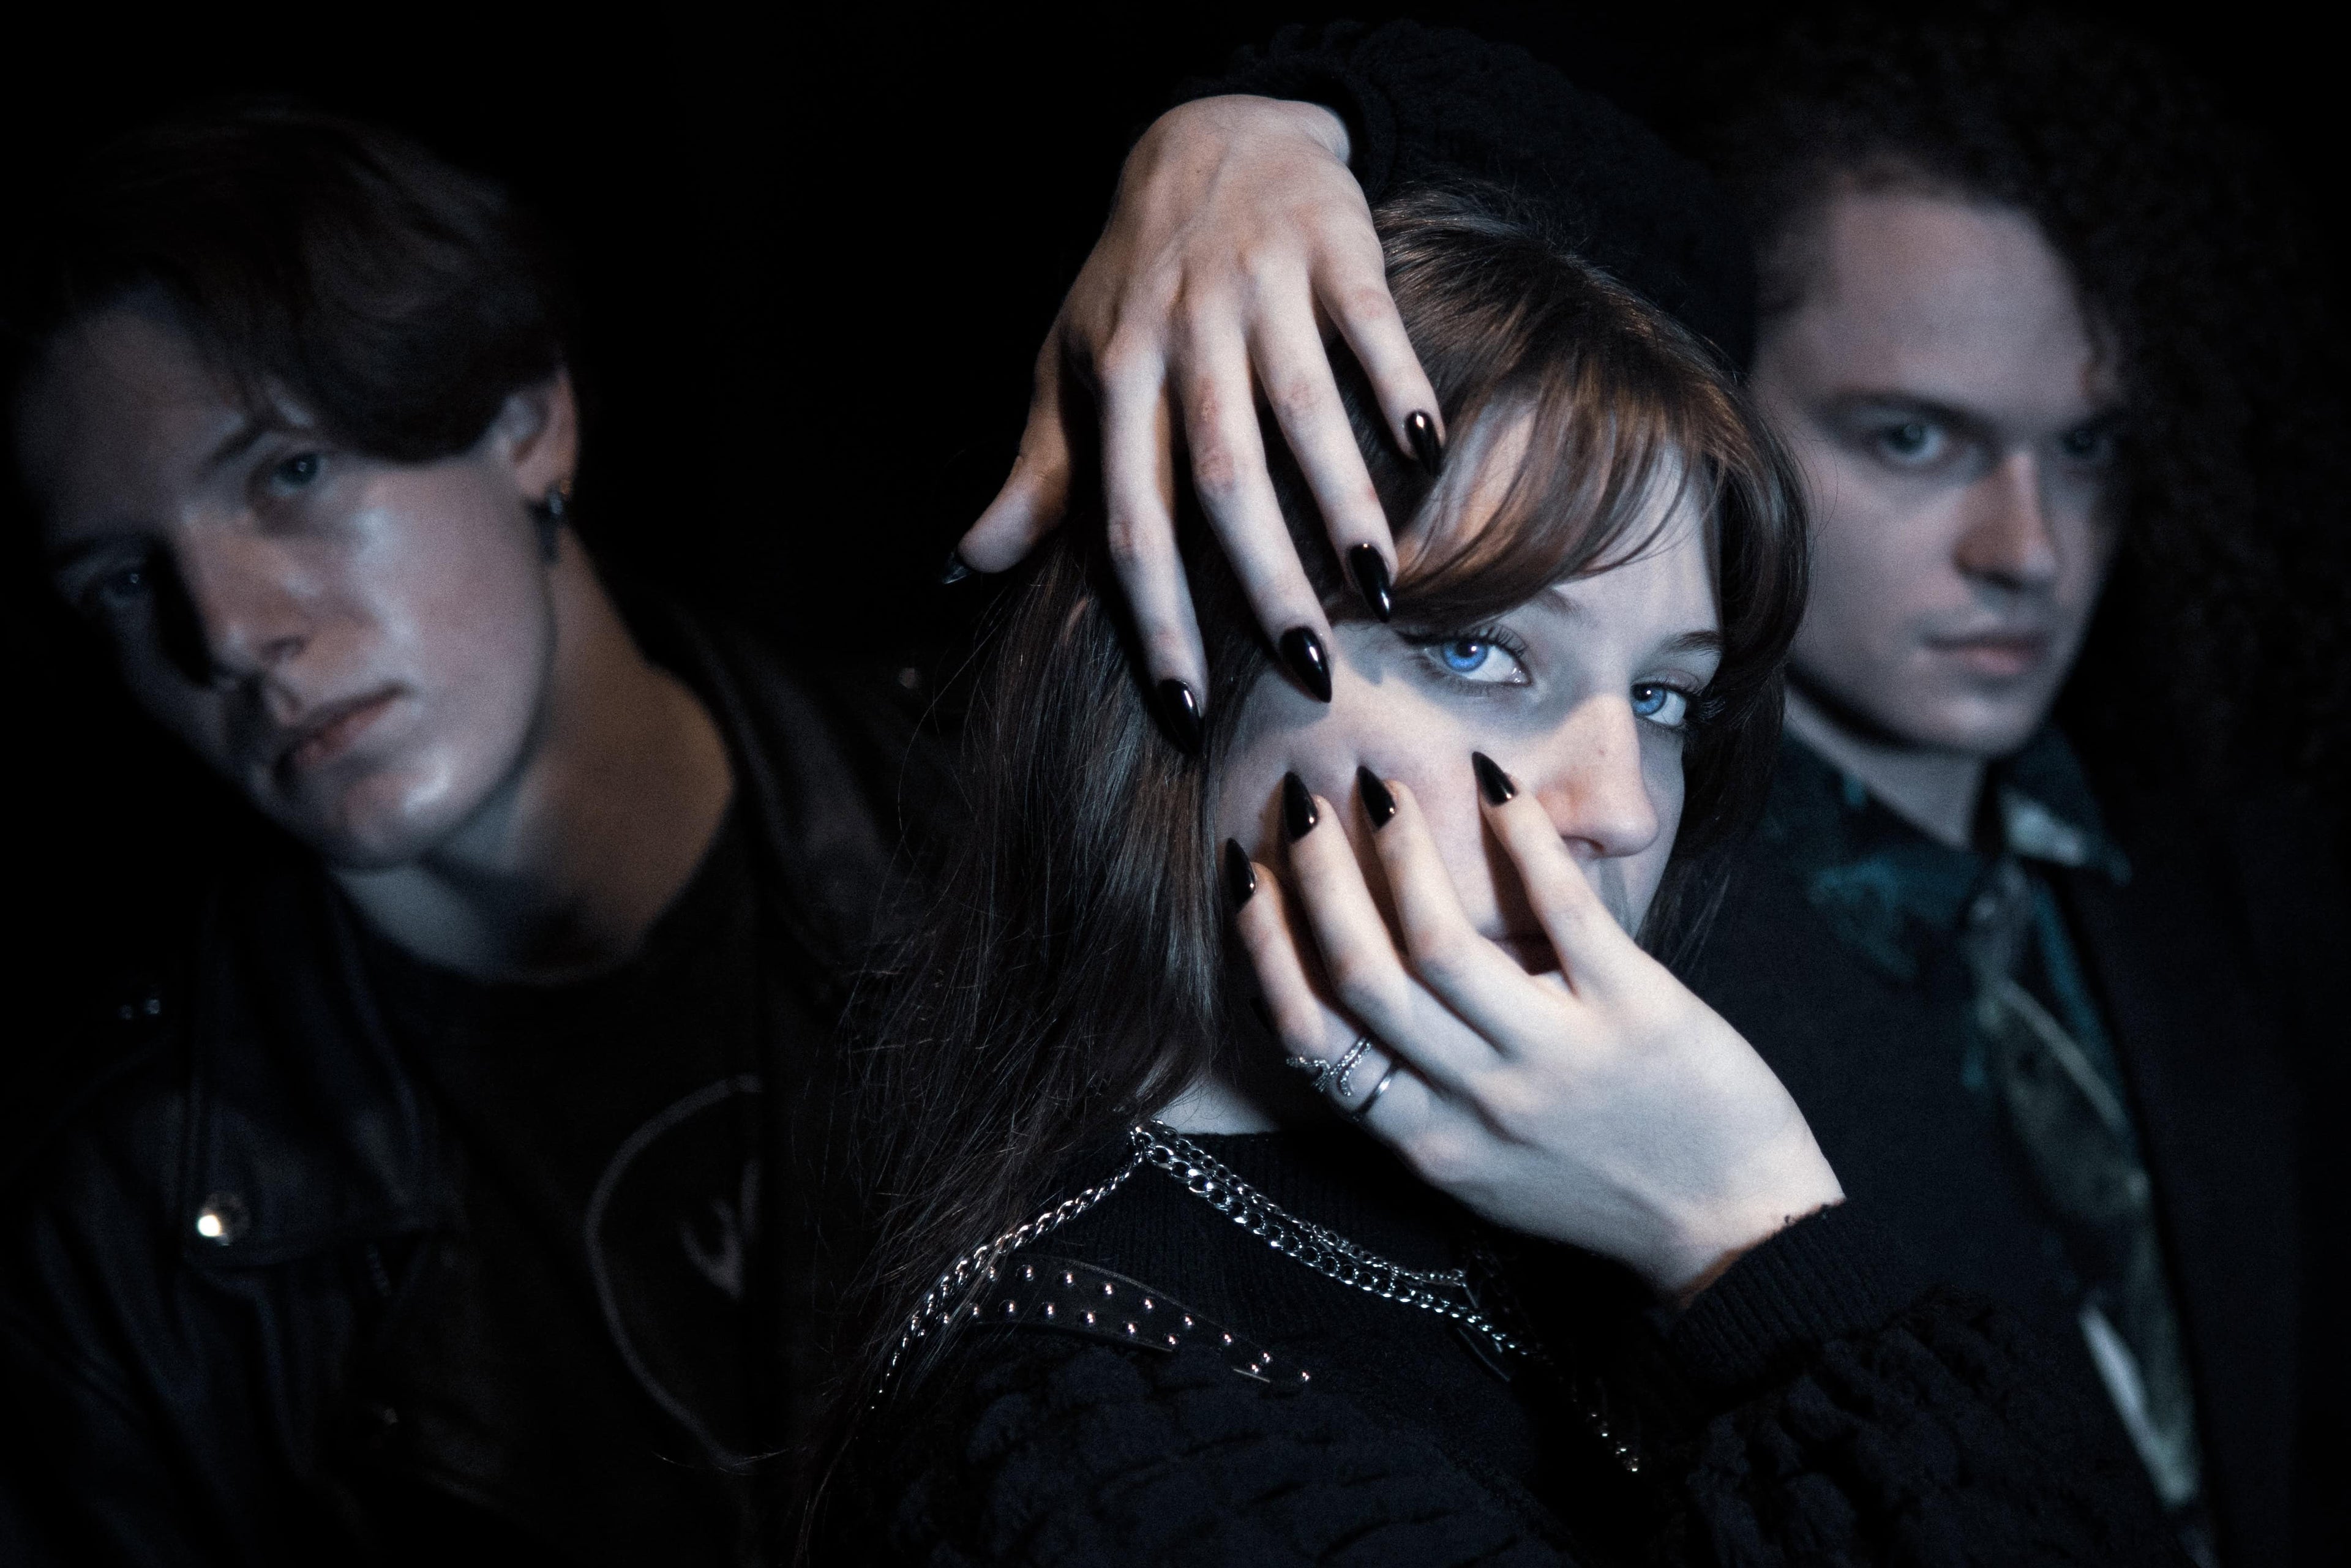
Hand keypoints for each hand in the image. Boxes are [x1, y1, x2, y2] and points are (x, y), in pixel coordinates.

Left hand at [955, 95, 1439, 710]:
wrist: (1206, 135)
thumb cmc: (1133, 281)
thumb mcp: (1068, 367)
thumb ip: (1037, 474)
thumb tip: (965, 568)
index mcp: (1116, 384)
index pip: (1128, 522)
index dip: (1154, 620)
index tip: (1185, 708)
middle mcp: (1182, 341)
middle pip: (1219, 479)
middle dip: (1263, 582)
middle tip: (1309, 676)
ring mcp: (1257, 291)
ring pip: (1299, 410)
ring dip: (1343, 502)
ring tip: (1382, 590)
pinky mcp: (1331, 247)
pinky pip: (1366, 326)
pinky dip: (1397, 386)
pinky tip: (1426, 455)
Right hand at [1230, 763, 1844, 1305]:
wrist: (1739, 1232)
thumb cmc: (1602, 1190)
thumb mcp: (1482, 1166)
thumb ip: (1416, 1094)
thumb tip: (1350, 991)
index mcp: (1429, 1141)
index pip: (1313, 1035)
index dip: (1265, 946)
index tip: (1247, 875)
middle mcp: (1480, 1102)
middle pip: (1362, 976)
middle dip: (1316, 876)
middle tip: (1302, 805)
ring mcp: (1556, 1058)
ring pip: (1442, 942)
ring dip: (1400, 849)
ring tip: (1380, 788)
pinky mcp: (1638, 1014)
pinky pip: (1563, 911)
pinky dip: (1520, 837)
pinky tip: (1491, 781)